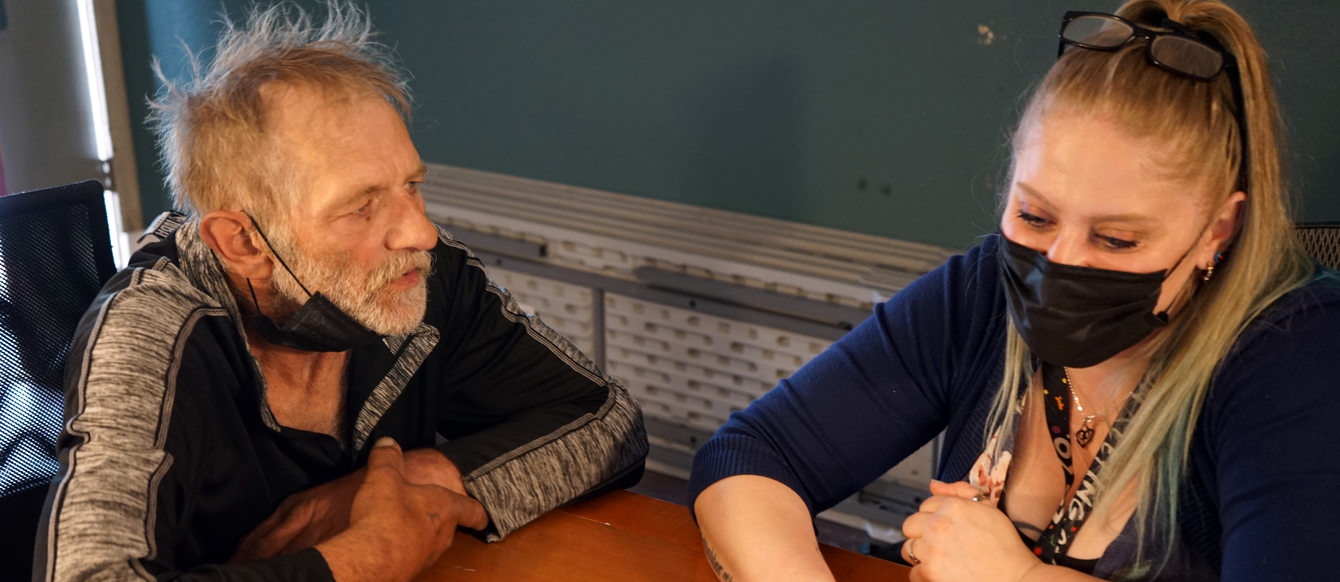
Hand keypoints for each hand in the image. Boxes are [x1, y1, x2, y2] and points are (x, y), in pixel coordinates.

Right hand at [231, 444, 476, 561]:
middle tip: (429, 511)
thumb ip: (387, 458)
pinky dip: (403, 548)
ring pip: (431, 543)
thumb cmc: (386, 518)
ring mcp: (426, 556)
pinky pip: (411, 556)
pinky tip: (388, 542)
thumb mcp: (383, 476)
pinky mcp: (409, 570)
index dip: (478, 512)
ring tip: (403, 525)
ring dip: (421, 534)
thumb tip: (388, 443)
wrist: (370, 560)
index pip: (472, 510)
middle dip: (441, 519)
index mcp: (445, 508)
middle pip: (449, 527)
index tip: (484, 517)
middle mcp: (441, 535)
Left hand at [900, 480, 1039, 581]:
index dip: (936, 517)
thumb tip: (934, 484)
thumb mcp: (990, 509)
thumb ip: (960, 492)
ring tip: (940, 560)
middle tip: (940, 545)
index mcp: (952, 507)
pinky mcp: (929, 572)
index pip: (926, 505)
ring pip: (908, 548)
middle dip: (922, 534)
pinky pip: (913, 572)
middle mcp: (937, 525)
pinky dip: (924, 575)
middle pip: (910, 525)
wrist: (1016, 580)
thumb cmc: (1006, 548)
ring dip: (921, 554)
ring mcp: (931, 549)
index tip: (947, 529)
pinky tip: (941, 574)